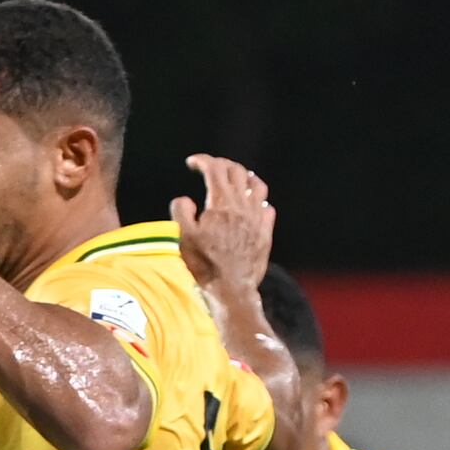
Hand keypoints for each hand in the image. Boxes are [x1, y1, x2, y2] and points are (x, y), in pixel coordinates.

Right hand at [174, 153, 275, 293]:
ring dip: (245, 176)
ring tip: (237, 178)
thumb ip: (181, 212)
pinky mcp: (265, 233)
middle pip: (237, 171)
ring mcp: (257, 218)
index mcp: (221, 203)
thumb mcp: (183, 238)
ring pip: (257, 185)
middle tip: (211, 167)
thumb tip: (185, 199)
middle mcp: (242, 205)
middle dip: (222, 164)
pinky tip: (253, 205)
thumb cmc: (204, 264)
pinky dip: (259, 200)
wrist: (231, 289)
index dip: (203, 160)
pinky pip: (267, 208)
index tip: (192, 162)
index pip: (215, 169)